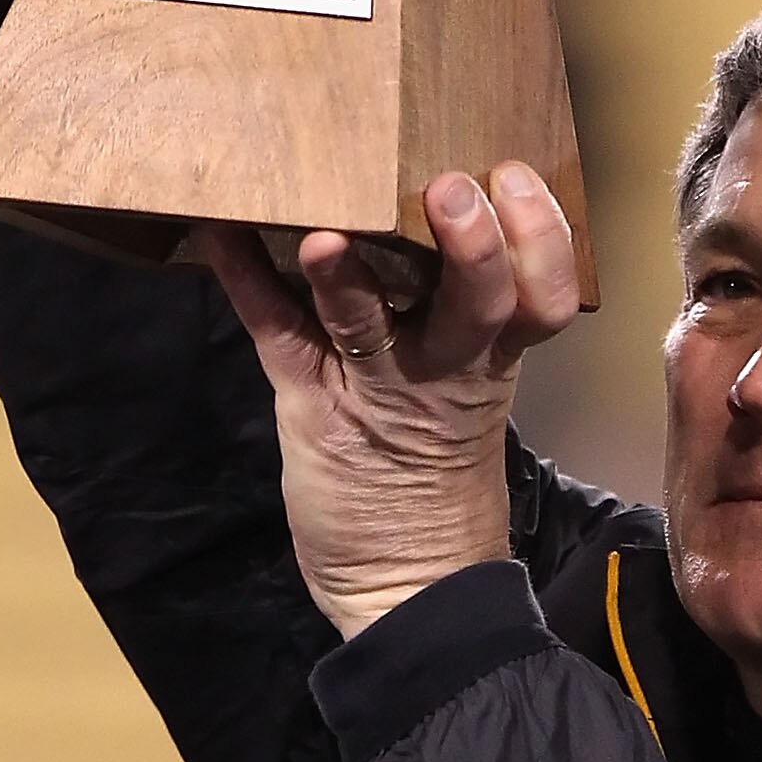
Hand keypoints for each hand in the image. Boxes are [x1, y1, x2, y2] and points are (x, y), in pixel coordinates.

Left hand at [200, 168, 581, 638]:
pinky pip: (280, 333)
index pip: (539, 295)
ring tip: (327, 234)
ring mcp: (375, 387)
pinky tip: (222, 232)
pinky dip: (247, 278)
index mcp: (491, 358)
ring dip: (346, 274)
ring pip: (369, 320)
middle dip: (471, 244)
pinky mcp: (310, 402)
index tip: (515, 177)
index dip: (538, 236)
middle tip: (451, 188)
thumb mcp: (477, 392)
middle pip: (477, 300)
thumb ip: (471, 314)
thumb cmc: (440, 474)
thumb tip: (449, 201)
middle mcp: (443, 366)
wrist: (405, 584)